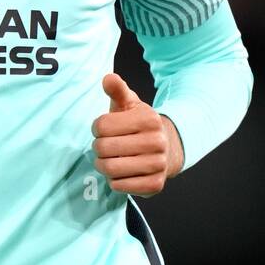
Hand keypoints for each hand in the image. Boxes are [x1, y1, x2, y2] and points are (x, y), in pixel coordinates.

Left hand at [91, 72, 183, 195]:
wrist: (167, 149)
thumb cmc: (139, 125)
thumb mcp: (129, 105)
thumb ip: (117, 90)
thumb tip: (108, 78)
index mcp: (149, 119)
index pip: (101, 126)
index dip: (97, 128)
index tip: (103, 130)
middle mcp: (157, 142)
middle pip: (103, 148)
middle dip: (98, 148)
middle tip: (104, 147)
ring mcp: (158, 165)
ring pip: (110, 168)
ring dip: (103, 165)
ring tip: (109, 160)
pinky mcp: (155, 184)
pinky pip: (119, 186)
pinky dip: (114, 180)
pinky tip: (121, 172)